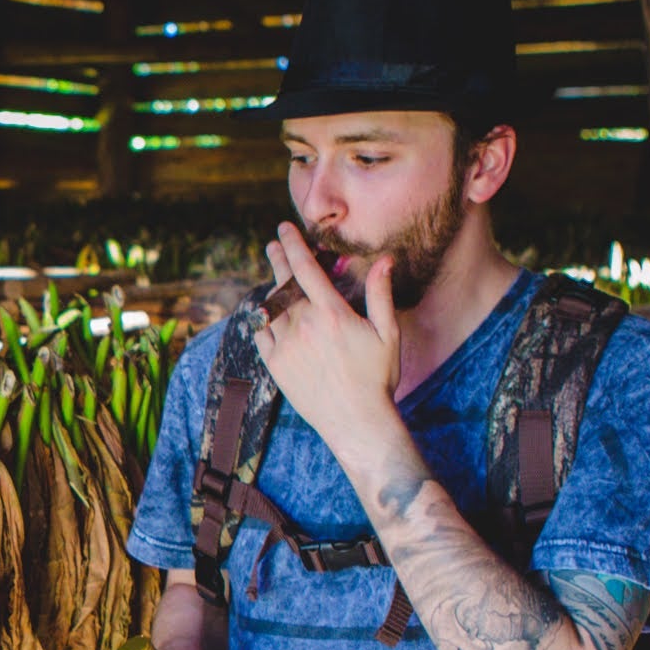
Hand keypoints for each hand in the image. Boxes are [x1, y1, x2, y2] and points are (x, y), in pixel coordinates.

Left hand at [254, 222, 402, 462]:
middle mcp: (304, 325)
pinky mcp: (275, 364)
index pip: (306, 268)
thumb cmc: (377, 377)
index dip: (293, 245)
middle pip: (283, 283)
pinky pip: (261, 333)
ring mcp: (286, 345)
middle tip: (273, 245)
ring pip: (271, 307)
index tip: (285, 230)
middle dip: (278, 259)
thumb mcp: (387, 333)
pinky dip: (263, 321)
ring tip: (275, 280)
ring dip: (272, 290)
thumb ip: (380, 294)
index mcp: (331, 312)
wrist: (356, 420)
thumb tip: (384, 260)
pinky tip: (267, 315)